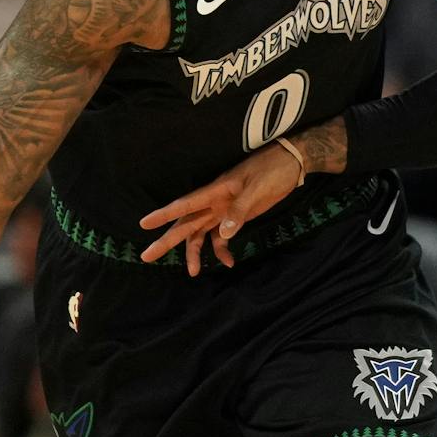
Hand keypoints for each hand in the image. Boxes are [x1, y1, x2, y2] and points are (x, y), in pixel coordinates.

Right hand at [139, 143, 302, 274]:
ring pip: (200, 234)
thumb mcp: (257, 189)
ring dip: (195, 253)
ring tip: (193, 273)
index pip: (185, 205)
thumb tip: (223, 234)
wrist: (292, 164)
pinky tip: (228, 263)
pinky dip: (222, 251)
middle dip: (167, 241)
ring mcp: (223, 210)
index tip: (144, 223)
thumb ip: (239, 210)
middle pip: (185, 224)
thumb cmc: (272, 170)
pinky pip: (221, 237)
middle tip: (147, 257)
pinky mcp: (236, 217)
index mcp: (215, 191)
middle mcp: (214, 203)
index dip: (164, 214)